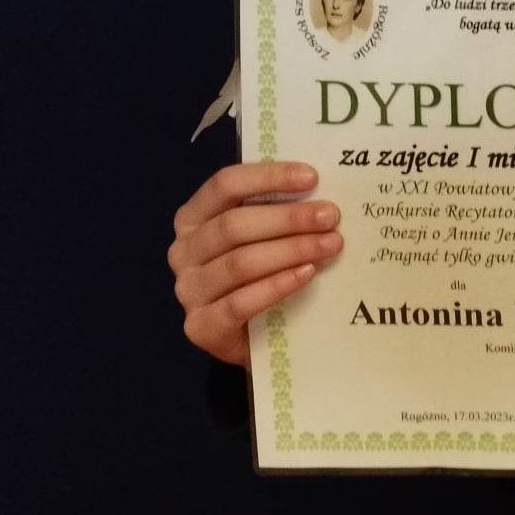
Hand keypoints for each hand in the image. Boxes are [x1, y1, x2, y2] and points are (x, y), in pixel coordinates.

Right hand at [167, 160, 344, 366]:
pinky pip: (240, 302)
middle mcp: (184, 251)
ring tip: (330, 245)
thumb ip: (276, 212)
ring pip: (239, 263)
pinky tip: (307, 274)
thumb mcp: (262, 237)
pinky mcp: (201, 327)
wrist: (253, 337)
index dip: (268, 177)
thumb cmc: (260, 274)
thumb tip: (320, 193)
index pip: (224, 185)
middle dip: (288, 218)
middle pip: (234, 225)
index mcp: (193, 218)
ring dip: (290, 250)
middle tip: (330, 217)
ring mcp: (189, 290)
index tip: (312, 177)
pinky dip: (277, 285)